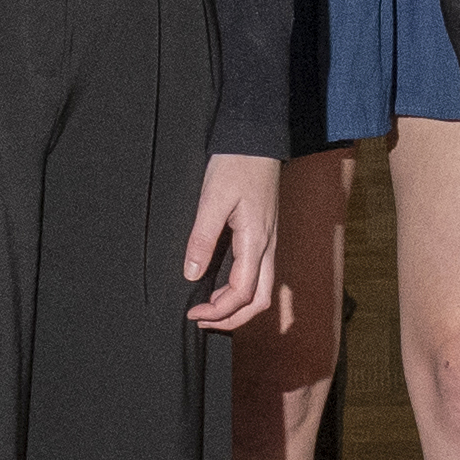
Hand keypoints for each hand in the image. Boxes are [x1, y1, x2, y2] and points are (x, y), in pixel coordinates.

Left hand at [184, 150, 285, 331]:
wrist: (256, 140)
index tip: (192, 312)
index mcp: (256, 241)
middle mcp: (268, 247)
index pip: (242, 293)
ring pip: (261, 290)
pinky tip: (219, 286)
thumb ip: (202, 239)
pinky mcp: (264, 236)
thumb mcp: (212, 201)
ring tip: (208, 308)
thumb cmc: (236, 165)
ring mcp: (269, 242)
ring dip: (237, 306)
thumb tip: (191, 274)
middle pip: (259, 301)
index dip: (218, 311)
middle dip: (232, 318)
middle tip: (201, 319)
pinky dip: (241, 291)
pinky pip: (259, 275)